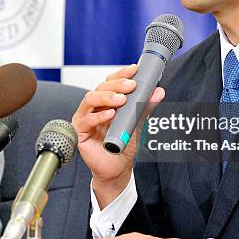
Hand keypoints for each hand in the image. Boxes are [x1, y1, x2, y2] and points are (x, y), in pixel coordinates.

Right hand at [72, 65, 164, 206]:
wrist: (117, 168)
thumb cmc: (124, 144)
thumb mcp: (138, 123)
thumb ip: (145, 107)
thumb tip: (158, 92)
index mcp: (106, 101)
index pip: (111, 82)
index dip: (121, 74)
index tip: (134, 69)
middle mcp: (94, 107)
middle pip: (100, 87)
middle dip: (116, 84)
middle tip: (131, 86)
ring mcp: (85, 118)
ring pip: (90, 99)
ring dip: (106, 97)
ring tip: (121, 99)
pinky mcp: (80, 131)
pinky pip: (86, 120)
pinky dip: (98, 116)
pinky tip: (110, 114)